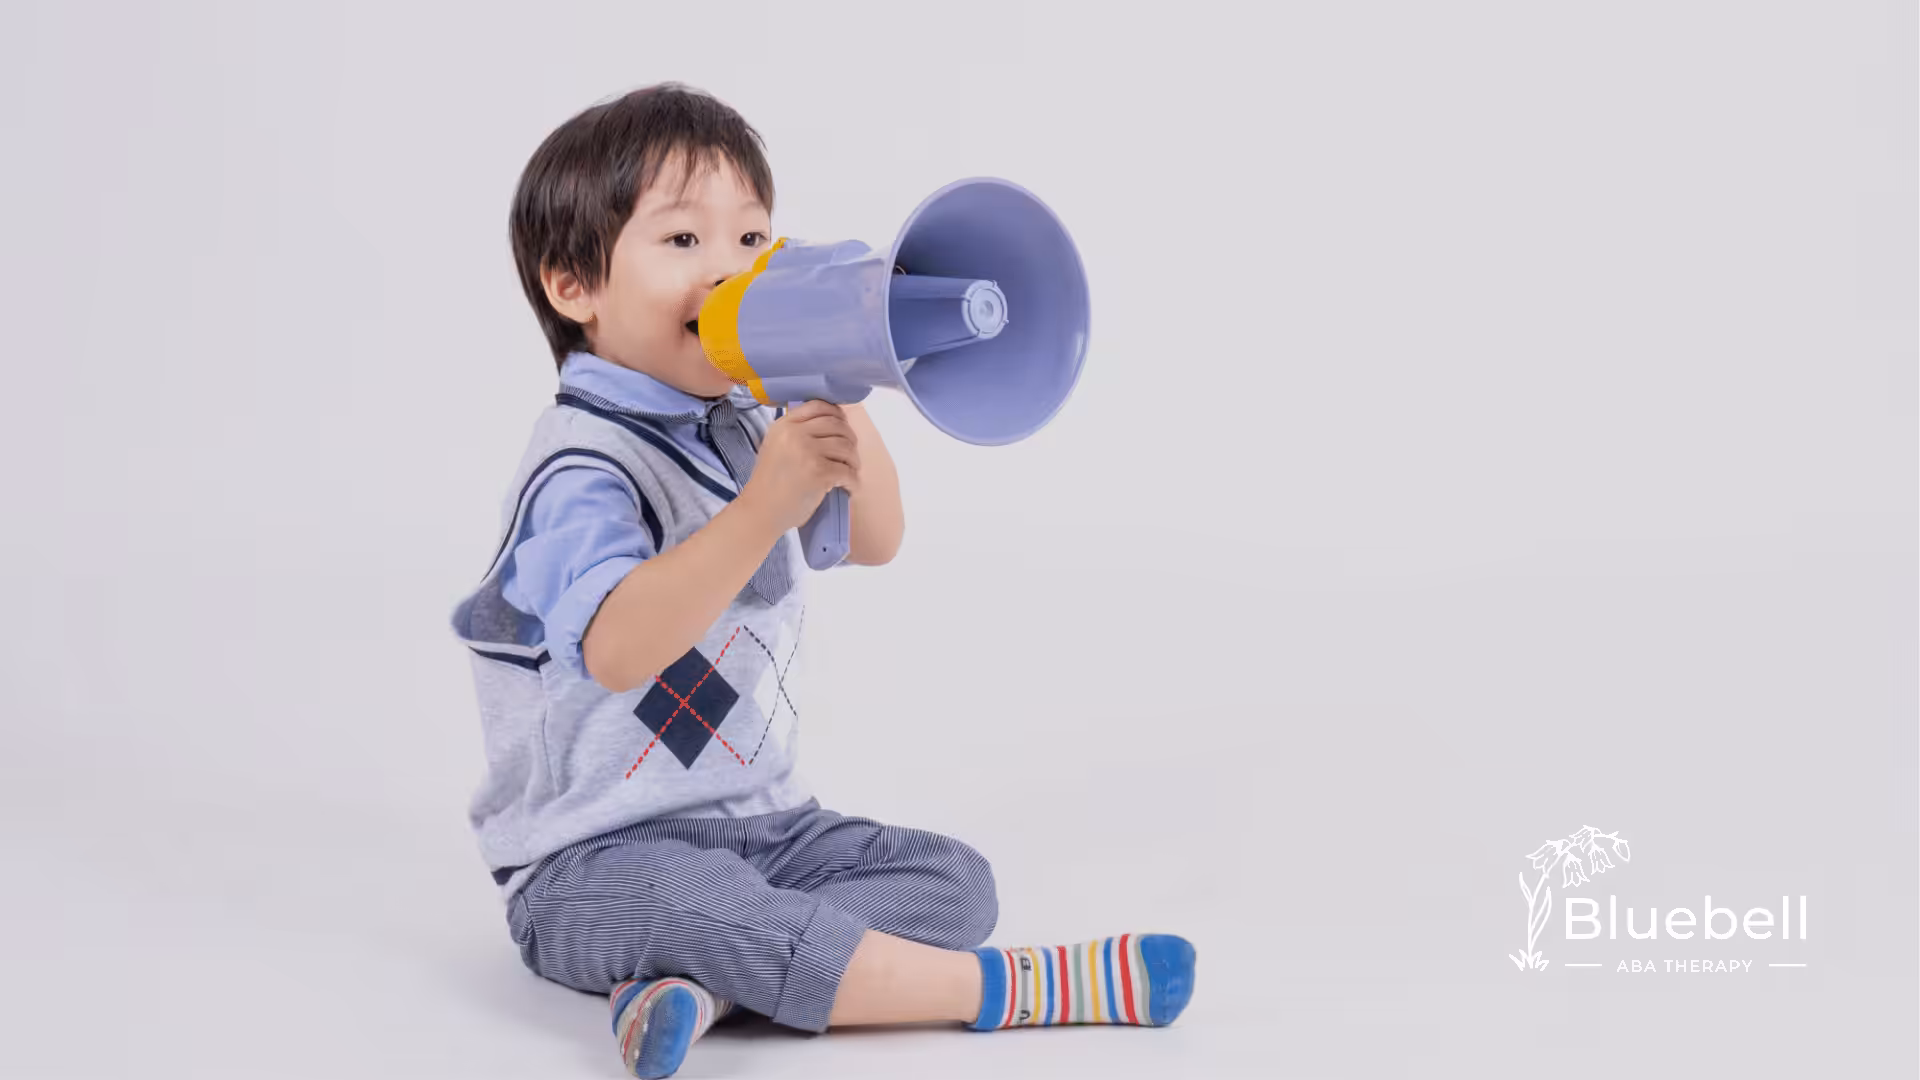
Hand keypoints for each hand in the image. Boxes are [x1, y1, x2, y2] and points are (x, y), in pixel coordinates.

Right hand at [738, 400, 861, 533]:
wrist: (761, 511)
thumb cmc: (770, 483)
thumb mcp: (775, 446)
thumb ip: (796, 432)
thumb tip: (831, 424)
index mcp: (784, 425)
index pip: (818, 406)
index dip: (837, 414)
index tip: (844, 427)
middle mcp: (795, 433)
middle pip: (837, 425)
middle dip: (850, 440)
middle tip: (850, 456)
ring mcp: (808, 452)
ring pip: (846, 446)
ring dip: (854, 461)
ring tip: (851, 472)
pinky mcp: (819, 472)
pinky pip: (848, 471)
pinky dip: (853, 481)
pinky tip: (850, 487)